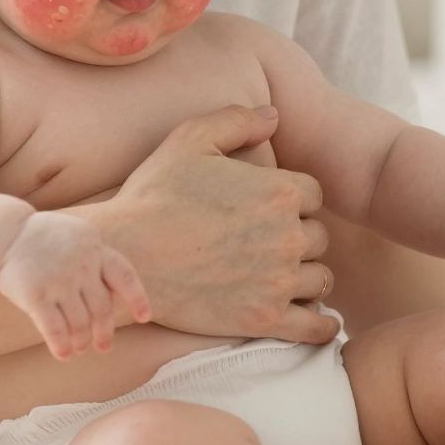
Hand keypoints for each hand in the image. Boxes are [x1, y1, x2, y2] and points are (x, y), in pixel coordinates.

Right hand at [0, 210, 151, 359]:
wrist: (3, 235)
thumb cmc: (45, 240)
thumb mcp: (78, 237)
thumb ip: (98, 261)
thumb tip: (121, 298)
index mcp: (95, 248)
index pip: (125, 276)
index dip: (137, 298)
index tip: (145, 318)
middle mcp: (81, 264)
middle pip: (102, 308)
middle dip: (104, 332)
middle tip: (103, 346)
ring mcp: (58, 279)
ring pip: (80, 323)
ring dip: (81, 341)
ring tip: (79, 348)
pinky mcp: (35, 294)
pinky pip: (55, 329)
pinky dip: (61, 346)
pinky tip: (63, 354)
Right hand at [69, 105, 339, 345]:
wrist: (125, 257)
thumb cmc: (153, 196)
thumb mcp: (190, 140)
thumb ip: (236, 121)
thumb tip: (274, 116)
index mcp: (280, 191)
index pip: (312, 195)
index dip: (291, 200)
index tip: (267, 210)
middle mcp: (289, 236)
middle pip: (317, 237)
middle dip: (296, 238)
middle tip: (266, 245)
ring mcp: (280, 281)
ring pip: (319, 279)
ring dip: (304, 277)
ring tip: (279, 278)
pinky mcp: (265, 320)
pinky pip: (316, 328)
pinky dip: (319, 325)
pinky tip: (308, 318)